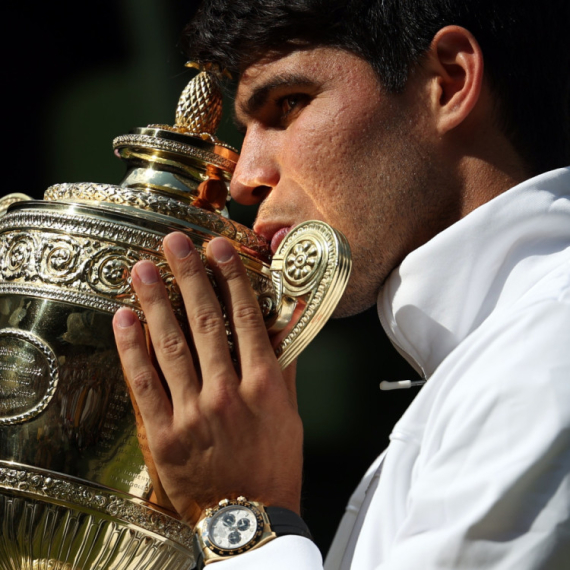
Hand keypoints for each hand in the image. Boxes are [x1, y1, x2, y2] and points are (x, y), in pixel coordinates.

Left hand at [112, 232, 302, 524]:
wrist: (251, 518)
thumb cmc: (274, 463)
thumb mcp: (290, 414)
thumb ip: (285, 367)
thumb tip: (285, 325)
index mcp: (263, 385)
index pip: (245, 318)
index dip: (231, 279)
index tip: (218, 248)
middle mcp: (228, 392)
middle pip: (205, 322)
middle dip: (189, 277)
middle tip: (174, 243)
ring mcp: (193, 411)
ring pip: (171, 345)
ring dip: (155, 302)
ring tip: (142, 268)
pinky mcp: (164, 432)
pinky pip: (144, 383)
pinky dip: (132, 349)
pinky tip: (124, 319)